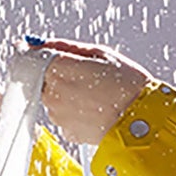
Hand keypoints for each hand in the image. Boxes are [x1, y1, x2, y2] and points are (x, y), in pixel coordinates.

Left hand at [30, 37, 155, 144]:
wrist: (143, 122)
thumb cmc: (127, 85)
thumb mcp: (100, 53)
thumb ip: (65, 46)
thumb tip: (39, 42)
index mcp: (58, 68)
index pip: (31, 58)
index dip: (35, 55)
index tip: (38, 53)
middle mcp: (53, 93)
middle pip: (42, 80)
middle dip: (57, 76)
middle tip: (85, 77)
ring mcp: (59, 116)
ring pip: (53, 100)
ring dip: (67, 96)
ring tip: (95, 96)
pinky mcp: (68, 133)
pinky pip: (65, 119)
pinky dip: (75, 114)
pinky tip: (95, 111)